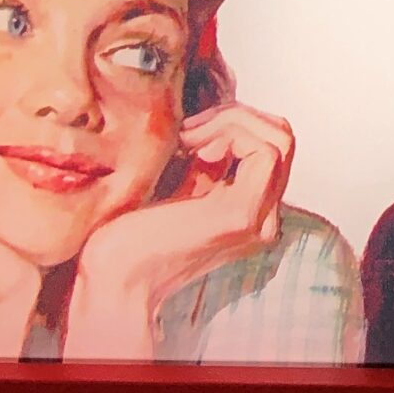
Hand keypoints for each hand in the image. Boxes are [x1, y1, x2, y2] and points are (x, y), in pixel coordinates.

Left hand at [64, 102, 292, 359]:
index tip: (188, 133)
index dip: (235, 123)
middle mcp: (264, 219)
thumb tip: (220, 117)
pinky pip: (262, 150)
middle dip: (238, 115)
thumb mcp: (181, 184)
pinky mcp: (242, 215)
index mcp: (251, 212)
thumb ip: (208, 158)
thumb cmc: (130, 235)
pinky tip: (190, 149)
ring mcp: (258, 219)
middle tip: (190, 130)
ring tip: (189, 138)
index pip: (272, 145)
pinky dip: (228, 133)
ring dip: (232, 121)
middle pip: (282, 135)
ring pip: (278, 137)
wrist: (111, 277)